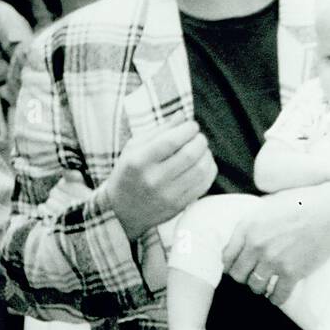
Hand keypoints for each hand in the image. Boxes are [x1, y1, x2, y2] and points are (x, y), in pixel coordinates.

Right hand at [106, 121, 216, 240]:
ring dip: (206, 154)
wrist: (121, 213)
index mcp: (139, 161)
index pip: (171, 140)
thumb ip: (158, 131)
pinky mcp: (178, 206)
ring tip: (200, 150)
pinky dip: (209, 170)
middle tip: (197, 137)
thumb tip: (182, 116)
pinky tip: (203, 164)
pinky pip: (204, 184)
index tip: (191, 125)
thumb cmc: (128, 174)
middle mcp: (153, 179)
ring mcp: (167, 195)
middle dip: (200, 140)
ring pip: (201, 169)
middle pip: (190, 154)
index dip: (188, 129)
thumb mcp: (133, 148)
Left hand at [222, 181, 329, 302]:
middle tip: (252, 274)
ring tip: (265, 284)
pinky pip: (278, 295)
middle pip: (238, 275)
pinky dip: (276, 298)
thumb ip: (250, 224)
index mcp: (248, 227)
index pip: (227, 257)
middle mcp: (257, 245)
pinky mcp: (292, 273)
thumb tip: (238, 241)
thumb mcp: (266, 206)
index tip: (237, 266)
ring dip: (259, 287)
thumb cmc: (300, 203)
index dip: (231, 264)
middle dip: (244, 276)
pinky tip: (277, 295)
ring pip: (255, 286)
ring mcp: (274, 261)